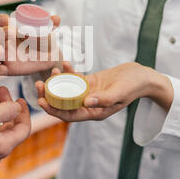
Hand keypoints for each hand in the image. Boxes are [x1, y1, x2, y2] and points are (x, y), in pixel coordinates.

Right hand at [0, 14, 61, 76]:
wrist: (48, 57)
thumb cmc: (42, 39)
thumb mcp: (47, 30)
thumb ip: (51, 23)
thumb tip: (56, 18)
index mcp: (8, 29)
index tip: (6, 19)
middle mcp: (3, 41)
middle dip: (1, 33)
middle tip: (12, 32)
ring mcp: (4, 55)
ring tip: (1, 50)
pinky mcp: (7, 68)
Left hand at [36, 62, 173, 121]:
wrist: (142, 76)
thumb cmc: (133, 86)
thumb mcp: (120, 93)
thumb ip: (104, 99)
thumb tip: (86, 103)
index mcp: (94, 113)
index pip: (69, 115)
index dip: (54, 110)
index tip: (42, 101)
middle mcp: (89, 105)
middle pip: (64, 103)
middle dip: (49, 96)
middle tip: (38, 85)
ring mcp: (88, 93)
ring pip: (67, 90)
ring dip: (56, 82)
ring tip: (49, 71)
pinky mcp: (90, 83)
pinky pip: (75, 78)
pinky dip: (69, 72)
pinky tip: (63, 63)